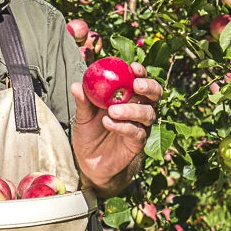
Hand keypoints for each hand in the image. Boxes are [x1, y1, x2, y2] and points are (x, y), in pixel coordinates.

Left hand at [70, 62, 160, 189]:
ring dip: (132, 109)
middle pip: (154, 94)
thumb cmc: (88, 134)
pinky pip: (136, 132)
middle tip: (136, 85)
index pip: (139, 79)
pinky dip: (123, 126)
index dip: (140, 72)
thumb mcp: (83, 116)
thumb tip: (76, 85)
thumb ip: (83, 101)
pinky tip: (108, 123)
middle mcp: (138, 109)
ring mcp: (140, 126)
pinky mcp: (137, 143)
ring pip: (147, 113)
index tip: (133, 67)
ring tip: (112, 111)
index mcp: (127, 97)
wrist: (90, 162)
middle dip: (149, 87)